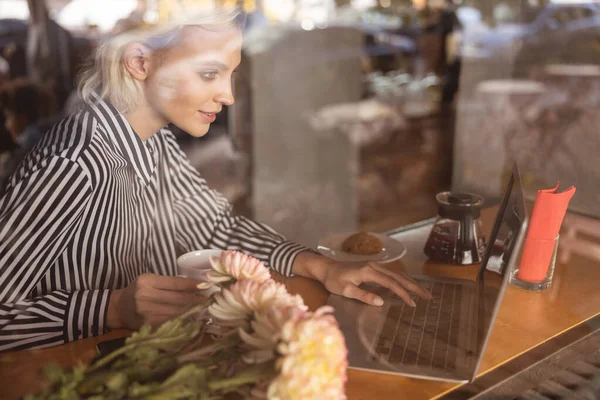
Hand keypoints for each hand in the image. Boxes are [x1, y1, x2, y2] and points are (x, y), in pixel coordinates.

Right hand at [107, 274, 205, 329]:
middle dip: (195, 298)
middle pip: (178, 298)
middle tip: (207, 297)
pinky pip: (171, 321)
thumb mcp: (149, 280)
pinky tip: (190, 315)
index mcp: (147, 281)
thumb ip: (168, 282)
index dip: (192, 285)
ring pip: (176, 311)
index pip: (175, 283)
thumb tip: (193, 286)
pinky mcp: (149, 325)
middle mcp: (146, 296)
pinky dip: (182, 318)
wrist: (119, 308)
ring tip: (201, 306)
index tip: (205, 285)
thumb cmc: (137, 290)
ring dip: (191, 309)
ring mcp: (147, 313)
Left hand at [293, 252, 431, 306]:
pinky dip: (403, 280)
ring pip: (397, 274)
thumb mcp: (346, 290)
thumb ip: (363, 295)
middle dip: (414, 287)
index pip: (391, 283)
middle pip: (399, 276)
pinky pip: (392, 273)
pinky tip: (409, 285)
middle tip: (429, 297)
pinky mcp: (373, 267)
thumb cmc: (333, 280)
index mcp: (368, 271)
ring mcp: (374, 265)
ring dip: (411, 283)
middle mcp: (374, 266)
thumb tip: (381, 302)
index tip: (412, 304)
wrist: (325, 268)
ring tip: (424, 292)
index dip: (403, 294)